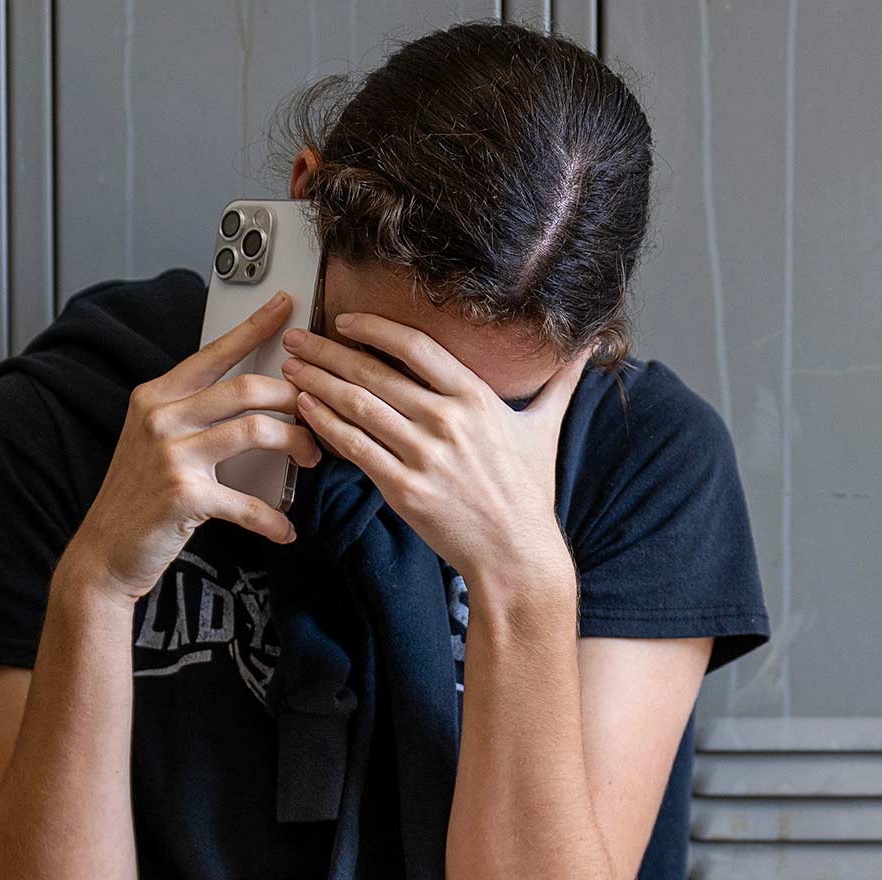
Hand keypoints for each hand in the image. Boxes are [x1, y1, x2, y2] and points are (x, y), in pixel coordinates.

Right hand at [54, 290, 326, 604]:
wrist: (104, 552)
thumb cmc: (138, 498)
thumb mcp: (153, 441)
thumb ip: (190, 414)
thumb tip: (250, 397)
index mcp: (156, 396)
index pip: (214, 353)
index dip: (254, 328)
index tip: (285, 306)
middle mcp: (161, 417)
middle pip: (247, 388)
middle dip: (295, 398)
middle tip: (317, 417)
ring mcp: (171, 454)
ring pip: (255, 430)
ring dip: (296, 444)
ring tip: (310, 458)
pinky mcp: (183, 495)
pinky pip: (248, 502)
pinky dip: (273, 519)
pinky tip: (285, 529)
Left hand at [279, 312, 589, 591]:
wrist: (517, 555)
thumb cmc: (529, 493)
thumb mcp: (546, 429)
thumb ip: (560, 382)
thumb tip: (590, 346)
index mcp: (476, 398)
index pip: (415, 347)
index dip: (374, 328)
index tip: (345, 321)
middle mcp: (448, 421)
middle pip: (375, 373)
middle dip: (328, 352)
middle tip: (297, 339)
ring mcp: (424, 456)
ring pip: (358, 407)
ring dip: (318, 383)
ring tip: (290, 369)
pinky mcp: (404, 490)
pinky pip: (355, 449)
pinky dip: (326, 425)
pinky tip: (306, 410)